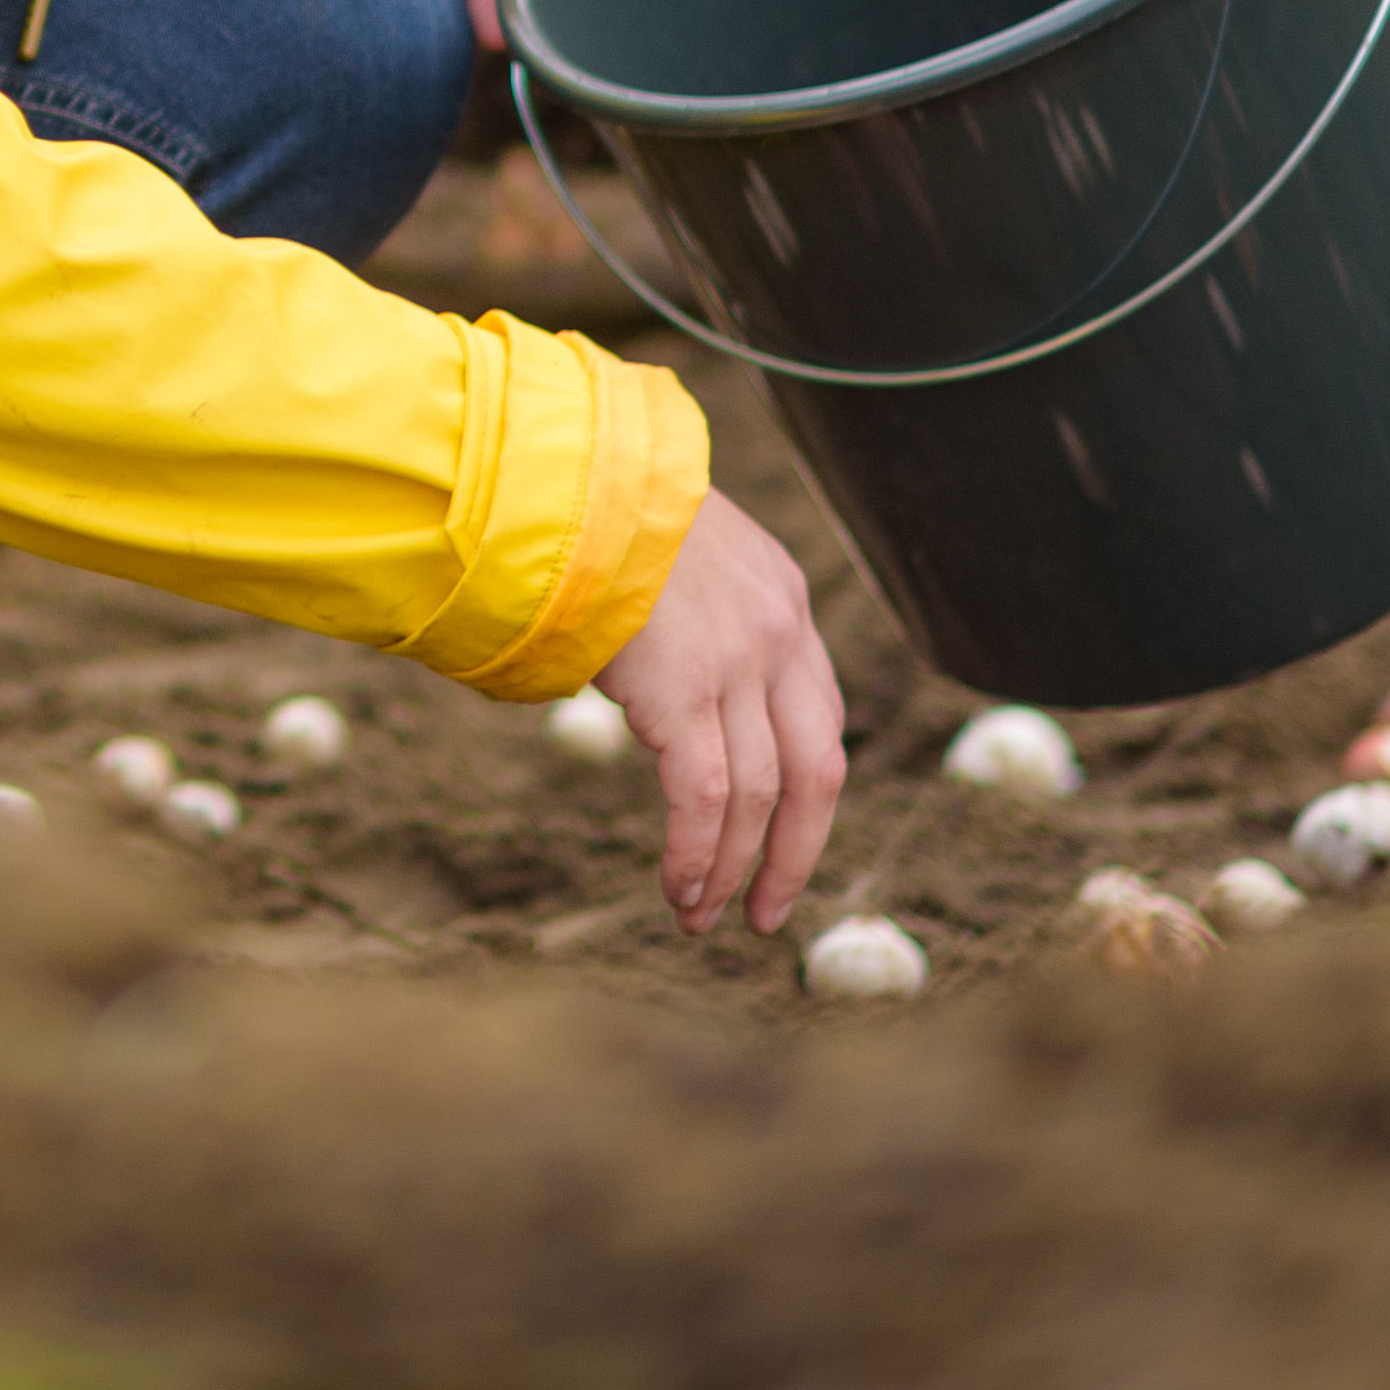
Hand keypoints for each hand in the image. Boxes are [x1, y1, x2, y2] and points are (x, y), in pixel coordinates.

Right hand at [592, 486, 848, 934]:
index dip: (806, 791)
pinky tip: (681, 890)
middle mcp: (778, 634)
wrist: (568, 473)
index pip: (821, 718)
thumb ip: (692, 613)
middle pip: (816, 773)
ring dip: (731, 869)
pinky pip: (706, 800)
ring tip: (702, 916)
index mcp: (783, 597)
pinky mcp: (686, 691)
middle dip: (797, 853)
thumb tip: (655, 671)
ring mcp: (738, 664)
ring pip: (758, 799)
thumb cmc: (595, 505)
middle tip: (768, 910)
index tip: (784, 839)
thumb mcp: (675, 548)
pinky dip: (696, 855)